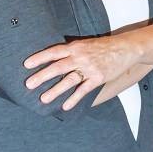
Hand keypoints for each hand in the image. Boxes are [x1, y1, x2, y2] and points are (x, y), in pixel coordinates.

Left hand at [23, 33, 142, 108]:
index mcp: (75, 47)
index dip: (39, 58)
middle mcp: (80, 57)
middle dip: (42, 76)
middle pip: (58, 67)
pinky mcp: (98, 78)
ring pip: (69, 80)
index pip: (54, 52)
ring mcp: (89, 68)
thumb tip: (54, 58)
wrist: (126, 47)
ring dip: (55, 90)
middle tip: (28, 84)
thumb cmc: (104, 46)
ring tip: (43, 99)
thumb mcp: (85, 44)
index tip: (26, 65)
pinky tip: (65, 106)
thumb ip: (72, 50)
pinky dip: (74, 98)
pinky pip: (83, 90)